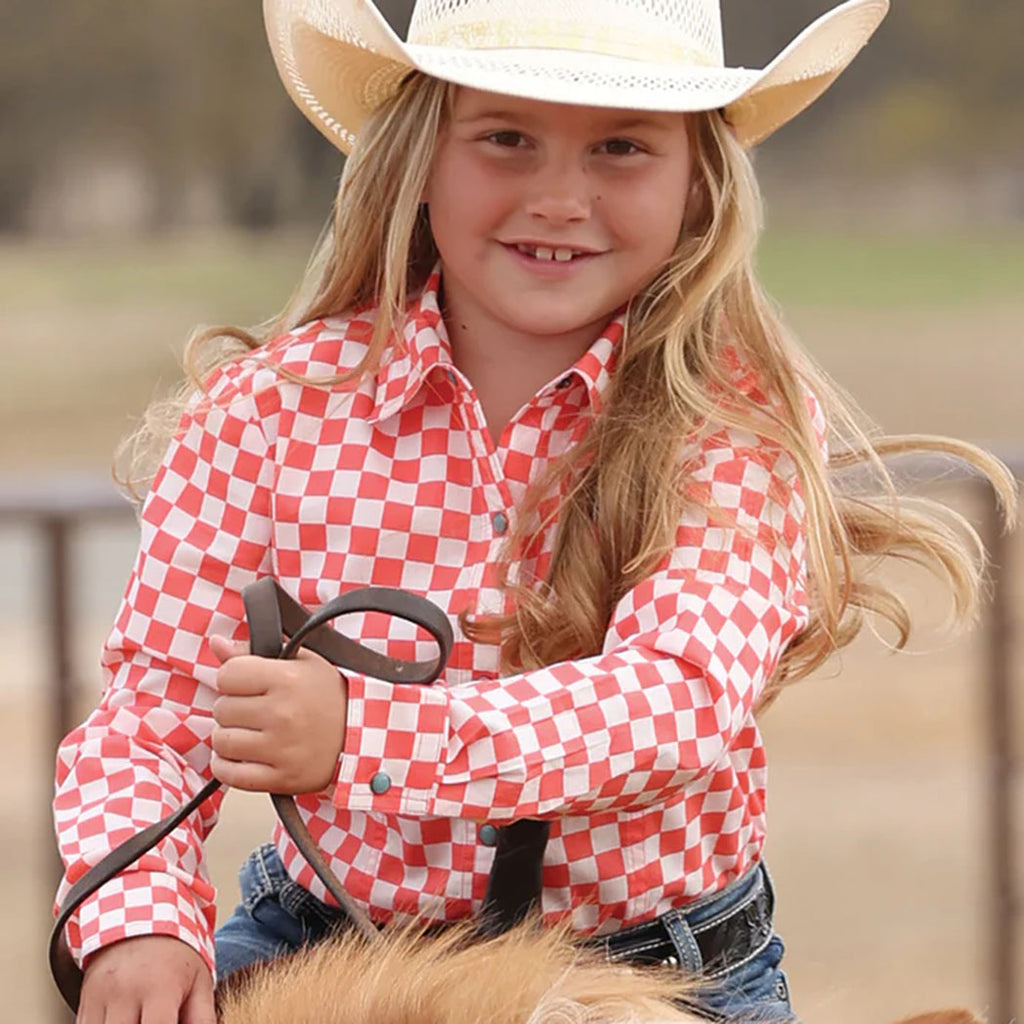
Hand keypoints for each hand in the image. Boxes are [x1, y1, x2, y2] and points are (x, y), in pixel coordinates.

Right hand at [79, 935, 212, 1023]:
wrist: (142, 916)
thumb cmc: (176, 951)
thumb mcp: (200, 980)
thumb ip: (202, 1018)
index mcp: (160, 987)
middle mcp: (126, 992)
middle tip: (154, 1020)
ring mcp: (100, 996)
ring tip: (140, 1018)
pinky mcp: (84, 1000)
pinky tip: (125, 1021)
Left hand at [209, 635, 347, 793]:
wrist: (363, 733)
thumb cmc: (331, 695)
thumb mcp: (301, 661)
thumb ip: (253, 652)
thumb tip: (216, 643)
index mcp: (288, 679)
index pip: (227, 675)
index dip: (234, 678)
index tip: (249, 684)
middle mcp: (283, 714)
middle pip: (221, 709)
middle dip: (234, 707)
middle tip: (256, 709)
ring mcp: (281, 749)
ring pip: (221, 741)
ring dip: (230, 736)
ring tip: (252, 732)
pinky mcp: (280, 778)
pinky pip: (229, 774)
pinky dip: (228, 766)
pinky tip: (243, 755)